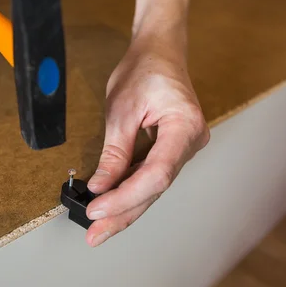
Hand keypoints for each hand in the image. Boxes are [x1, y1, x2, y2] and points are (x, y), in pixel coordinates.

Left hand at [85, 39, 209, 246]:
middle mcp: (191, 142)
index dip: (125, 196)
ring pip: (152, 187)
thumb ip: (114, 152)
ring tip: (98, 228)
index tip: (96, 208)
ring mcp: (184, 149)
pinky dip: (129, 191)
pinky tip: (110, 207)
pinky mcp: (171, 150)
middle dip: (123, 213)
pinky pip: (150, 176)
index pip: (156, 174)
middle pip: (155, 187)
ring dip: (125, 207)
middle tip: (94, 235)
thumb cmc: (144, 70)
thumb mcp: (122, 109)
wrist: (160, 51)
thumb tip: (100, 186)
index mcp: (185, 127)